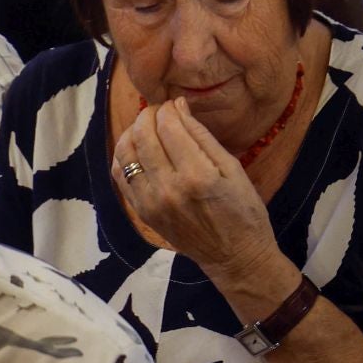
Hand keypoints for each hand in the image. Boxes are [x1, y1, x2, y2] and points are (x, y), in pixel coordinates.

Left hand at [114, 96, 281, 280]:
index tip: (174, 105)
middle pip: (143, 136)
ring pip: (125, 153)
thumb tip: (178, 106)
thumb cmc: (243, 210)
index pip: (168, 126)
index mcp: (196, 175)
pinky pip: (120, 176)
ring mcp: (151, 202)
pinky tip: (138, 149)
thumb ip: (202, 136)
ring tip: (147, 128)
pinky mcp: (142, 212)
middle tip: (160, 112)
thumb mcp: (232, 168)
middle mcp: (168, 188)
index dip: (168, 108)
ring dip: (132, 132)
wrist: (234, 257)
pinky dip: (124, 155)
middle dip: (148, 115)